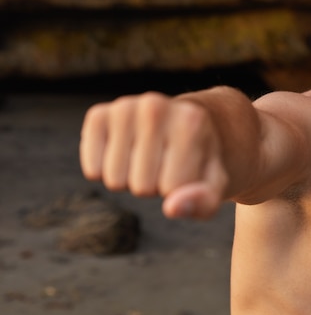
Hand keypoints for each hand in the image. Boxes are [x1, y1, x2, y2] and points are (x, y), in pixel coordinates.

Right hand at [79, 92, 228, 218]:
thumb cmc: (200, 161)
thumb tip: (172, 208)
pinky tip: (125, 153)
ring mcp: (124, 107)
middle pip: (142, 187)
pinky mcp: (98, 115)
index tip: (187, 167)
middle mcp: (155, 106)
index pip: (173, 187)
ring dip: (130, 179)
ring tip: (148, 157)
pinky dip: (105, 171)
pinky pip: (92, 170)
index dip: (180, 187)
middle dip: (154, 186)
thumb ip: (204, 201)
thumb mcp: (214, 184)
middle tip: (166, 163)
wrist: (185, 125)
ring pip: (115, 181)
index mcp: (191, 120)